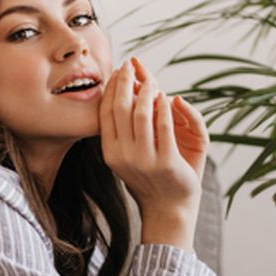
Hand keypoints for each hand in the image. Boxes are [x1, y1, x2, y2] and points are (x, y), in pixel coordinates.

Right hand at [99, 56, 209, 217]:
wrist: (168, 210)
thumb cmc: (151, 180)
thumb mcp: (130, 156)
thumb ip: (125, 130)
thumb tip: (125, 96)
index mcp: (110, 153)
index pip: (106, 113)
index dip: (112, 88)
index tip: (118, 71)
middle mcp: (122, 156)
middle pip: (121, 109)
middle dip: (125, 82)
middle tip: (130, 65)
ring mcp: (144, 160)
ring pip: (141, 115)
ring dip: (146, 92)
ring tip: (151, 81)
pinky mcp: (166, 163)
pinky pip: (164, 128)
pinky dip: (165, 109)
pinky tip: (167, 98)